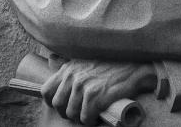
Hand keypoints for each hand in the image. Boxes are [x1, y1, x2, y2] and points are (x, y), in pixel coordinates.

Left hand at [41, 59, 155, 124]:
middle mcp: (73, 77)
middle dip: (67, 112)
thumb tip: (51, 60)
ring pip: (71, 114)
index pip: (47, 91)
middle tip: (80, 112)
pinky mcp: (95, 97)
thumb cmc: (111, 66)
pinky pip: (85, 118)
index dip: (52, 102)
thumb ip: (69, 65)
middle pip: (58, 105)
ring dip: (81, 117)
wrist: (134, 68)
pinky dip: (91, 121)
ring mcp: (83, 87)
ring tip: (91, 113)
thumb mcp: (85, 60)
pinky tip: (98, 116)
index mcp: (68, 69)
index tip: (63, 106)